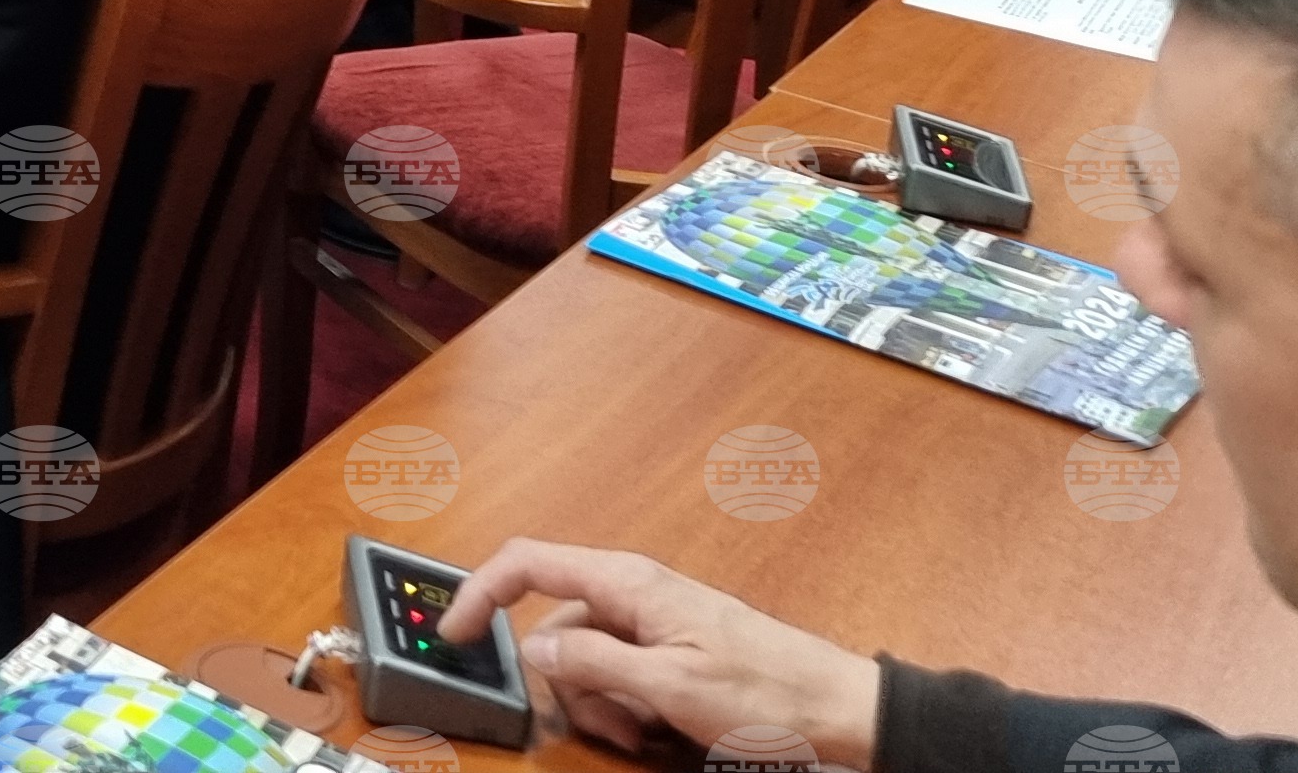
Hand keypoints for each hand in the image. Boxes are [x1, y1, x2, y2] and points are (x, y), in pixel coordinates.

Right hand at [445, 540, 881, 764]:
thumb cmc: (768, 693)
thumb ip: (595, 662)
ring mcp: (653, 620)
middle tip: (607, 727)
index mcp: (628, 582)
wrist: (841, 709)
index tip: (456, 635)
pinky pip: (621, 672)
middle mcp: (634, 591)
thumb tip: (534, 649)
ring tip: (644, 736)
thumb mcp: (671, 685)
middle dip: (568, 685)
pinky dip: (626, 705)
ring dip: (601, 704)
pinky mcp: (671, 649)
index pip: (528, 563)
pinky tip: (657, 732)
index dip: (481, 593)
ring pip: (588, 657)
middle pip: (558, 627)